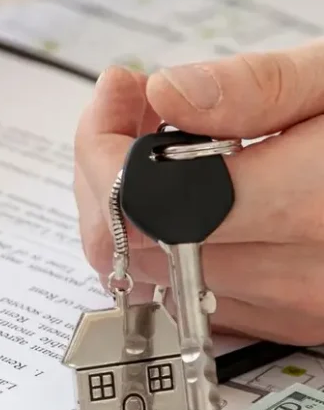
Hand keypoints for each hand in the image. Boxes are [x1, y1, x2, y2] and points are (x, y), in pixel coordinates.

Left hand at [75, 43, 323, 345]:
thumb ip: (258, 88)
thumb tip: (168, 93)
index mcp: (314, 205)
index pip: (148, 205)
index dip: (107, 146)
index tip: (123, 91)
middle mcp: (300, 276)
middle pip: (132, 246)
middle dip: (106, 169)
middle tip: (132, 107)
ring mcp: (294, 309)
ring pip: (151, 274)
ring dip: (130, 205)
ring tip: (162, 137)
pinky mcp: (292, 321)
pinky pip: (188, 292)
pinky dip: (163, 240)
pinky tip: (187, 188)